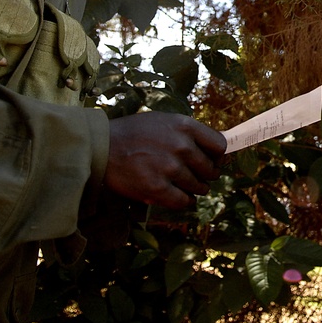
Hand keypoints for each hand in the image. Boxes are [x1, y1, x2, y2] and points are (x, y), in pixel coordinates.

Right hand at [104, 111, 226, 208]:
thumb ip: (189, 132)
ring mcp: (169, 168)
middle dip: (206, 175)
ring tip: (184, 185)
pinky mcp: (157, 188)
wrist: (101, 147)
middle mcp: (181, 146)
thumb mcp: (164, 120)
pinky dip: (185, 201)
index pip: (219, 145)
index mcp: (185, 126)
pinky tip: (180, 197)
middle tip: (198, 176)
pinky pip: (184, 201)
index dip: (217, 156)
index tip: (212, 160)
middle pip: (211, 169)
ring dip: (195, 189)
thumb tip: (215, 148)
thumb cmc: (133, 132)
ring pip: (199, 187)